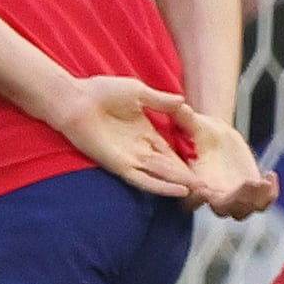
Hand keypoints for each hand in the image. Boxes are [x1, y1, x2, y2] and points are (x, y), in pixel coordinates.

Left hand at [51, 72, 203, 200]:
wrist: (75, 100)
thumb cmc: (101, 91)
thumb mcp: (138, 92)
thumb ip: (160, 101)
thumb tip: (183, 102)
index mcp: (145, 131)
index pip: (170, 149)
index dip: (186, 158)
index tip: (204, 167)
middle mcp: (139, 148)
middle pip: (168, 165)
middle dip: (187, 175)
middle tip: (209, 186)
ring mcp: (130, 158)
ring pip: (160, 175)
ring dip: (179, 183)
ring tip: (200, 191)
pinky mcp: (119, 165)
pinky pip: (143, 179)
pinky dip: (161, 186)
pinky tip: (178, 191)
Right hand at [175, 102, 274, 218]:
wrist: (223, 138)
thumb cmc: (205, 132)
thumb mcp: (197, 124)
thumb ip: (186, 118)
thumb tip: (178, 103)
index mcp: (195, 184)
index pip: (191, 201)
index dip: (196, 199)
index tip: (204, 188)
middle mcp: (214, 197)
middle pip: (223, 209)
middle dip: (235, 200)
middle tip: (246, 184)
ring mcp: (235, 199)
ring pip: (244, 210)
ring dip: (254, 199)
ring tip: (262, 182)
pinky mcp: (253, 195)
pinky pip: (263, 203)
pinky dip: (269, 195)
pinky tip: (270, 175)